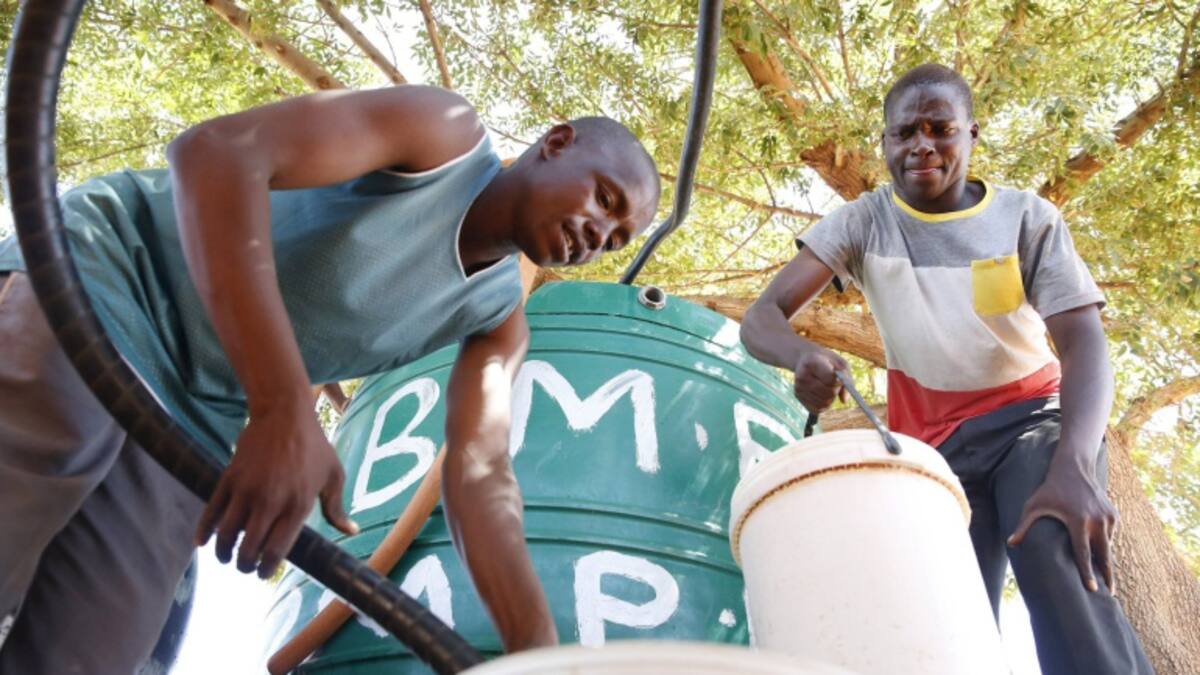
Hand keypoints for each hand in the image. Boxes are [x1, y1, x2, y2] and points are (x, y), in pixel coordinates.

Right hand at [194, 397, 358, 577]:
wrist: (284, 413)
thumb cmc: (314, 446)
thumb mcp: (334, 475)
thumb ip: (336, 508)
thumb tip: (352, 530)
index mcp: (298, 505)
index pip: (276, 550)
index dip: (266, 568)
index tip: (263, 573)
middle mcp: (271, 501)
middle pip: (249, 548)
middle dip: (244, 565)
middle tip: (245, 567)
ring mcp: (247, 489)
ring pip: (226, 534)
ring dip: (222, 553)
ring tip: (226, 557)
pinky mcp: (229, 478)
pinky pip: (211, 511)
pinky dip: (203, 531)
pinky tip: (202, 542)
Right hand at [792, 347, 848, 413]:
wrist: (805, 359)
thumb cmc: (826, 361)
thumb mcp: (840, 363)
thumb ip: (847, 379)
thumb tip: (844, 401)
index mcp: (812, 363)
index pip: (830, 379)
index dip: (839, 381)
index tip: (838, 376)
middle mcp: (802, 376)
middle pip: (829, 393)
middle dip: (836, 390)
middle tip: (834, 382)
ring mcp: (799, 388)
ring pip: (824, 403)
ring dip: (831, 398)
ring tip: (827, 387)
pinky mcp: (798, 397)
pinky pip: (818, 409)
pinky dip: (824, 404)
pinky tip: (822, 394)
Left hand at [1008, 464, 1117, 593]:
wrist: (1074, 469)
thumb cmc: (1050, 489)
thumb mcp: (1034, 506)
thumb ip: (1023, 526)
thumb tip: (1010, 544)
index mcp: (1078, 521)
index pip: (1083, 553)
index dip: (1087, 572)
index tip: (1093, 589)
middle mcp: (1096, 521)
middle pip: (1104, 555)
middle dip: (1107, 574)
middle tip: (1110, 593)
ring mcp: (1107, 517)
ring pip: (1107, 545)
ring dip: (1105, 558)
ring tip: (1104, 574)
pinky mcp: (1114, 514)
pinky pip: (1110, 534)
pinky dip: (1104, 541)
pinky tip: (1097, 544)